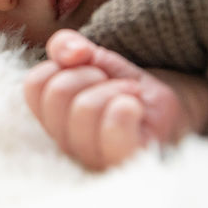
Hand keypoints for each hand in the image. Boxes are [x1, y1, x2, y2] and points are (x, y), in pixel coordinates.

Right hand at [23, 30, 207, 169]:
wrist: (172, 105)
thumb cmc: (126, 86)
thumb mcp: (93, 58)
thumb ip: (67, 46)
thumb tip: (71, 53)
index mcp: (52, 119)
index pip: (35, 85)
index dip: (64, 66)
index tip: (88, 70)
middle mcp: (67, 143)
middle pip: (58, 93)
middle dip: (91, 74)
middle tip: (113, 83)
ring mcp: (95, 157)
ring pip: (85, 107)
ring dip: (115, 89)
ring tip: (130, 97)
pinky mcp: (126, 161)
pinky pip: (114, 131)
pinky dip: (126, 106)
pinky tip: (136, 107)